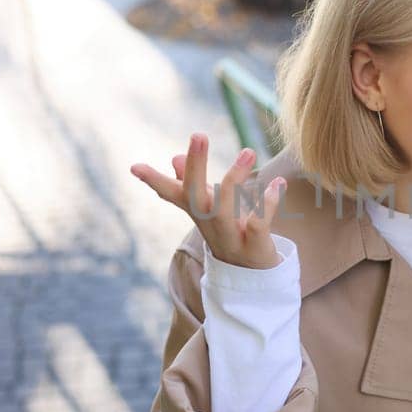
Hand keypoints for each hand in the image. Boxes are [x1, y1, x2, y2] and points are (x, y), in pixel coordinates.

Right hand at [130, 133, 286, 268]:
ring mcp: (230, 237)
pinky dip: (267, 204)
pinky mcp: (253, 246)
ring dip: (234, 178)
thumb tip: (174, 158)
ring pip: (223, 208)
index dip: (153, 181)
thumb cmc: (228, 233)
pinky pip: (257, 224)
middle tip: (199, 134)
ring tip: (248, 151)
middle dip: (196, 165)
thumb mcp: (208, 209)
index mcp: (198, 212)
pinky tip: (277, 184)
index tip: (134, 167)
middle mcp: (209, 223)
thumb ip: (192, 184)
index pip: (171, 194)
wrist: (251, 277)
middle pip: (195, 195)